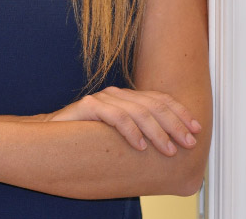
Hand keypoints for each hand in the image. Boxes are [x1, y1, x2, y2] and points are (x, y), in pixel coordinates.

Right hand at [48, 86, 201, 155]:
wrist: (48, 137)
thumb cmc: (85, 140)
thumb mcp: (118, 137)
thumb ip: (139, 135)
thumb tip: (170, 148)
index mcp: (127, 99)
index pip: (160, 99)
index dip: (181, 113)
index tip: (197, 129)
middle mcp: (117, 95)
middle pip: (153, 104)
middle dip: (175, 125)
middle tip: (188, 143)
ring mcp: (102, 99)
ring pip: (138, 111)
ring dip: (157, 132)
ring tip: (168, 150)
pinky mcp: (88, 107)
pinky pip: (115, 117)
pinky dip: (130, 132)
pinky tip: (140, 146)